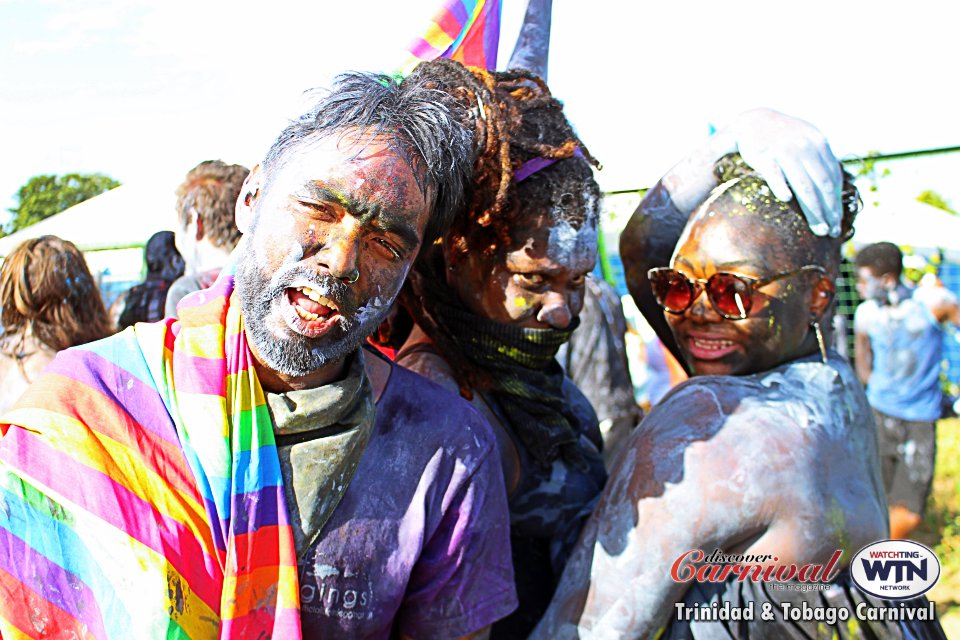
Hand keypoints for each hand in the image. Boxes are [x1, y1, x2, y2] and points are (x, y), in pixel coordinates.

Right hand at [725, 108, 842, 236]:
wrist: (752, 120)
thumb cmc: (782, 137)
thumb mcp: (807, 140)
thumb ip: (821, 160)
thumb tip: (838, 190)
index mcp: (819, 143)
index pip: (833, 178)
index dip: (837, 202)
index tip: (838, 222)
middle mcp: (805, 146)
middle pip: (822, 185)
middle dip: (828, 211)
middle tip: (831, 232)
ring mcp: (784, 150)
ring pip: (803, 185)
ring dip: (813, 210)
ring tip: (819, 229)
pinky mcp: (764, 156)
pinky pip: (775, 175)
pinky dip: (782, 187)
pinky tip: (787, 200)